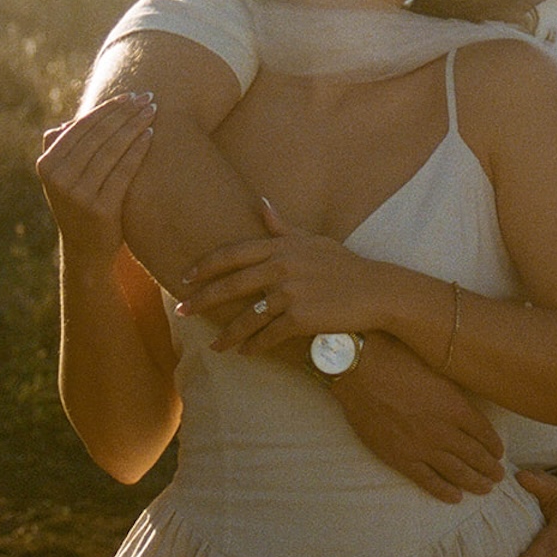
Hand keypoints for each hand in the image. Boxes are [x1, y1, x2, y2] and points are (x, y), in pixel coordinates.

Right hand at [36, 94, 155, 257]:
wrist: (85, 249)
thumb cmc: (79, 203)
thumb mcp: (62, 177)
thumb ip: (63, 148)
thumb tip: (70, 121)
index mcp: (47, 165)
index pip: (82, 127)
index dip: (108, 108)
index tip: (130, 95)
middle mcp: (58, 178)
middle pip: (98, 135)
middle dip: (125, 112)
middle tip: (148, 97)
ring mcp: (78, 195)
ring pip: (112, 149)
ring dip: (134, 126)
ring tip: (152, 111)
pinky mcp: (99, 208)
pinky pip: (123, 171)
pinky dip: (138, 149)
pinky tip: (151, 135)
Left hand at [175, 206, 389, 349]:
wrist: (375, 291)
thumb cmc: (343, 265)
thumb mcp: (313, 240)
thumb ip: (282, 227)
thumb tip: (261, 202)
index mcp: (281, 246)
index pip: (233, 254)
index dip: (206, 266)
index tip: (185, 277)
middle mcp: (282, 266)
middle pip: (231, 285)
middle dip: (202, 300)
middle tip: (182, 311)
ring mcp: (290, 292)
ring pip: (247, 317)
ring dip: (227, 335)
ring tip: (215, 347)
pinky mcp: (301, 317)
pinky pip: (268, 335)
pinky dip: (255, 346)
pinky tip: (246, 353)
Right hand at [334, 333, 504, 503]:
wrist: (359, 370)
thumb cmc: (397, 356)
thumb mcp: (436, 365)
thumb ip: (453, 388)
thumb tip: (465, 399)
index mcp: (455, 405)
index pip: (484, 432)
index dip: (494, 445)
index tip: (500, 452)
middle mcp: (443, 430)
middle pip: (475, 455)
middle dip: (490, 468)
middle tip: (499, 476)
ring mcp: (422, 446)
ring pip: (457, 472)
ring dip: (475, 482)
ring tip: (486, 489)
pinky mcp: (400, 458)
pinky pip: (427, 480)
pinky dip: (444, 491)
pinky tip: (456, 498)